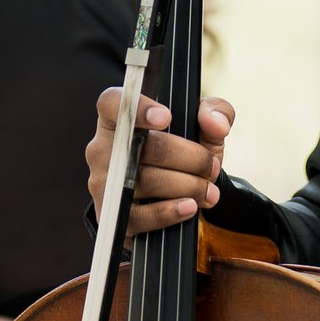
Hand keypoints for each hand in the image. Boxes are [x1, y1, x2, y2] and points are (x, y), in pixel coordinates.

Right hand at [87, 88, 233, 235]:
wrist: (176, 205)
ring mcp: (103, 184)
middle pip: (147, 146)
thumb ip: (215, 112)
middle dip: (190, 158)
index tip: (167, 117)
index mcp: (119, 121)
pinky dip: (170, 211)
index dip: (136, 107)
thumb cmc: (184, 159)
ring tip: (208, 192)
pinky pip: (140, 215)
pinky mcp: (111, 217)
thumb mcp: (203, 131)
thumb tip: (217, 123)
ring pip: (147, 181)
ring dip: (188, 186)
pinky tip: (189, 207)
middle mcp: (103, 150)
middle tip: (210, 168)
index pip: (112, 104)